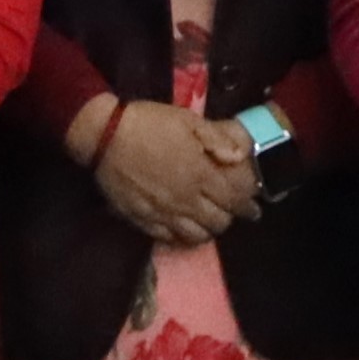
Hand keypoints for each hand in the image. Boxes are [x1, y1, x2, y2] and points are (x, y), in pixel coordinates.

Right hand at [77, 96, 265, 246]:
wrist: (105, 135)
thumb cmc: (149, 123)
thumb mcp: (187, 121)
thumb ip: (216, 140)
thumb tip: (240, 158)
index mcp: (201, 174)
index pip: (233, 200)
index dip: (247, 206)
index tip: (253, 208)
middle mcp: (186, 199)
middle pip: (217, 222)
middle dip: (228, 218)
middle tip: (229, 213)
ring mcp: (164, 213)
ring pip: (195, 236)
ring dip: (206, 231)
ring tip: (208, 224)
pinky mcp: (142, 219)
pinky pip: (168, 238)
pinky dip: (181, 238)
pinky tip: (182, 231)